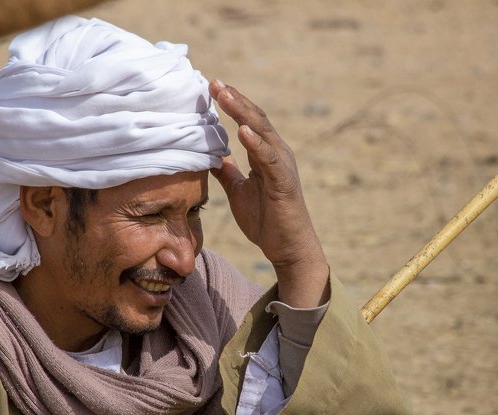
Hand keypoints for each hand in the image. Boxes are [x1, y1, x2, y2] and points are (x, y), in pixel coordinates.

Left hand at [209, 79, 329, 307]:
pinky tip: (241, 130)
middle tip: (213, 82)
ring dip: (242, 111)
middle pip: (255, 118)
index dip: (231, 104)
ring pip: (262, 132)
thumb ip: (227, 171)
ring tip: (224, 94)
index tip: (210, 88)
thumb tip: (209, 155)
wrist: (288, 249)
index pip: (248, 121)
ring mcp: (282, 166)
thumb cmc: (267, 221)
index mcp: (266, 155)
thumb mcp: (238, 191)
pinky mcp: (284, 182)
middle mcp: (277, 154)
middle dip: (234, 99)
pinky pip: (269, 158)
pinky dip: (256, 143)